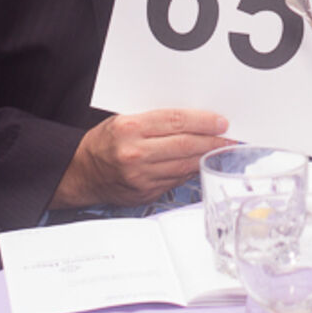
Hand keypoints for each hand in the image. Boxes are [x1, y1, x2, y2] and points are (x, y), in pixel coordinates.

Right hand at [52, 108, 229, 208]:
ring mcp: (142, 176)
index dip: (203, 121)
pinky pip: (177, 180)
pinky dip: (192, 171)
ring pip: (184, 165)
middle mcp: (135, 153)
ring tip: (221, 150)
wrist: (82, 172)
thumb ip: (155, 120)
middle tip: (230, 137)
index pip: (176, 121)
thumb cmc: (103, 142)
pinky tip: (201, 163)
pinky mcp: (146, 193)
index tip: (220, 121)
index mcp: (129, 128)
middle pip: (185, 144)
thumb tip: (192, 120)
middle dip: (212, 140)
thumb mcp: (123, 119)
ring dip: (207, 157)